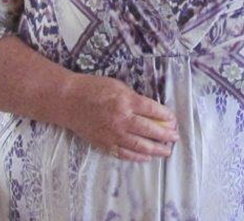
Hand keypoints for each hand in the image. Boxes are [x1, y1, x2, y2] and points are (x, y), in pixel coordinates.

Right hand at [62, 73, 178, 161]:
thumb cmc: (93, 88)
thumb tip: (151, 111)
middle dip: (166, 135)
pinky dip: (137, 157)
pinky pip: (124, 154)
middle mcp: (121, 119)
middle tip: (175, 138)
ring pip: (140, 146)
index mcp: (126, 101)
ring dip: (156, 150)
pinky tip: (146, 157)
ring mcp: (112, 134)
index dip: (165, 116)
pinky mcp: (104, 144)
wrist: (68, 100)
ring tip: (166, 152)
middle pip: (150, 130)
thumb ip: (134, 98)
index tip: (173, 120)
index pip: (152, 110)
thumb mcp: (118, 86)